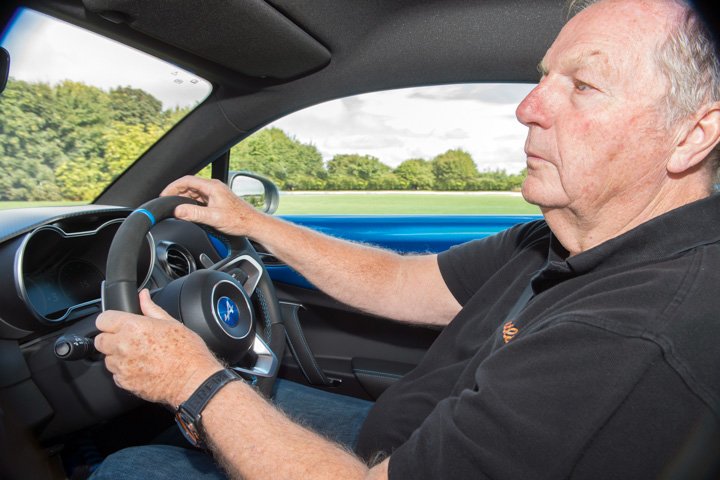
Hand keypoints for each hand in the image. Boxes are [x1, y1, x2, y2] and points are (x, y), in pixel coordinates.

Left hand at [95, 289, 222, 406]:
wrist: (194, 380)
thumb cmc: (188, 352)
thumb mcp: (172, 323)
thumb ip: (151, 309)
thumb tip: (143, 296)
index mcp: (134, 327)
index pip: (103, 319)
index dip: (110, 320)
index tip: (117, 324)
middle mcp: (123, 346)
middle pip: (100, 340)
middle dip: (111, 339)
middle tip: (129, 340)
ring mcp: (122, 366)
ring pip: (107, 359)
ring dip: (117, 356)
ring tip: (139, 356)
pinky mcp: (124, 383)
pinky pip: (116, 375)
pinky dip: (124, 372)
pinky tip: (142, 368)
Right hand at [161, 176, 262, 236]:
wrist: (252, 224)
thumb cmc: (238, 220)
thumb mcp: (214, 218)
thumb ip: (195, 213)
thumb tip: (178, 211)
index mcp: (212, 187)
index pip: (187, 180)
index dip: (173, 186)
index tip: (164, 194)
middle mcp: (213, 187)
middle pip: (189, 185)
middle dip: (176, 192)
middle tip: (166, 202)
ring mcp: (215, 193)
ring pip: (194, 192)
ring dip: (183, 198)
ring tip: (175, 207)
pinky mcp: (217, 200)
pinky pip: (200, 198)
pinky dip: (191, 203)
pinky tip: (188, 211)